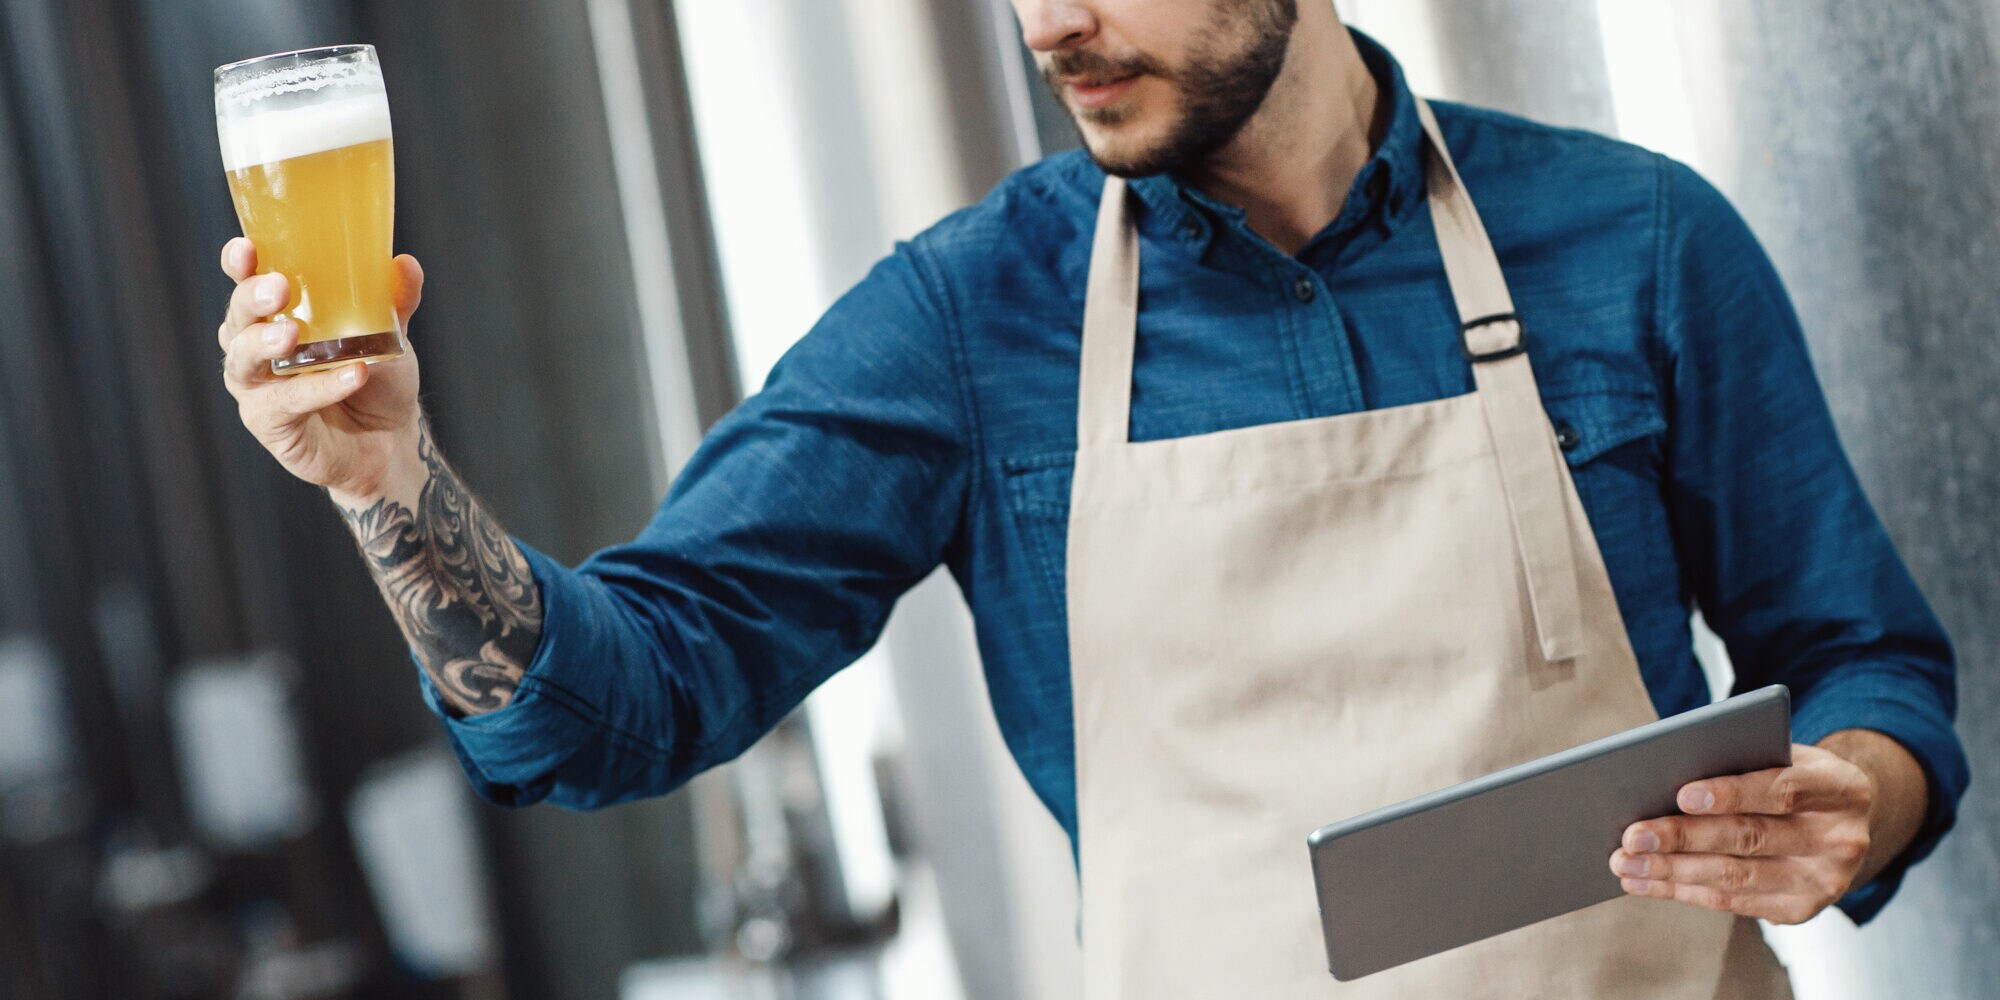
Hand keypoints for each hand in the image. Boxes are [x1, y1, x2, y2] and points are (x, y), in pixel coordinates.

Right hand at [218, 238, 425, 499]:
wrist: (389, 441)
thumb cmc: (375, 377)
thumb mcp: (389, 334)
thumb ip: (394, 300)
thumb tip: (405, 263)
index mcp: (274, 315)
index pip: (246, 283)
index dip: (240, 265)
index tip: (246, 247)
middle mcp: (253, 348)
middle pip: (237, 319)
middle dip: (251, 300)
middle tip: (277, 288)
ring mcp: (257, 388)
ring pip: (244, 361)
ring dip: (266, 342)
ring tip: (293, 334)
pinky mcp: (269, 423)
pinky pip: (288, 401)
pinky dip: (320, 387)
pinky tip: (353, 374)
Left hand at [1610, 743, 1872, 923]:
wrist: (1843, 821)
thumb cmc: (1795, 777)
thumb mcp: (1785, 754)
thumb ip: (1742, 758)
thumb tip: (1662, 771)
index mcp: (1842, 789)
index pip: (1782, 790)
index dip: (1731, 793)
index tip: (1681, 795)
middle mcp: (1840, 839)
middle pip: (1750, 838)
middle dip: (1683, 838)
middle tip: (1631, 836)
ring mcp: (1824, 881)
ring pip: (1735, 876)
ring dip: (1671, 871)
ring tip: (1624, 863)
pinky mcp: (1800, 909)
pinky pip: (1731, 901)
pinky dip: (1682, 890)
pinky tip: (1645, 882)